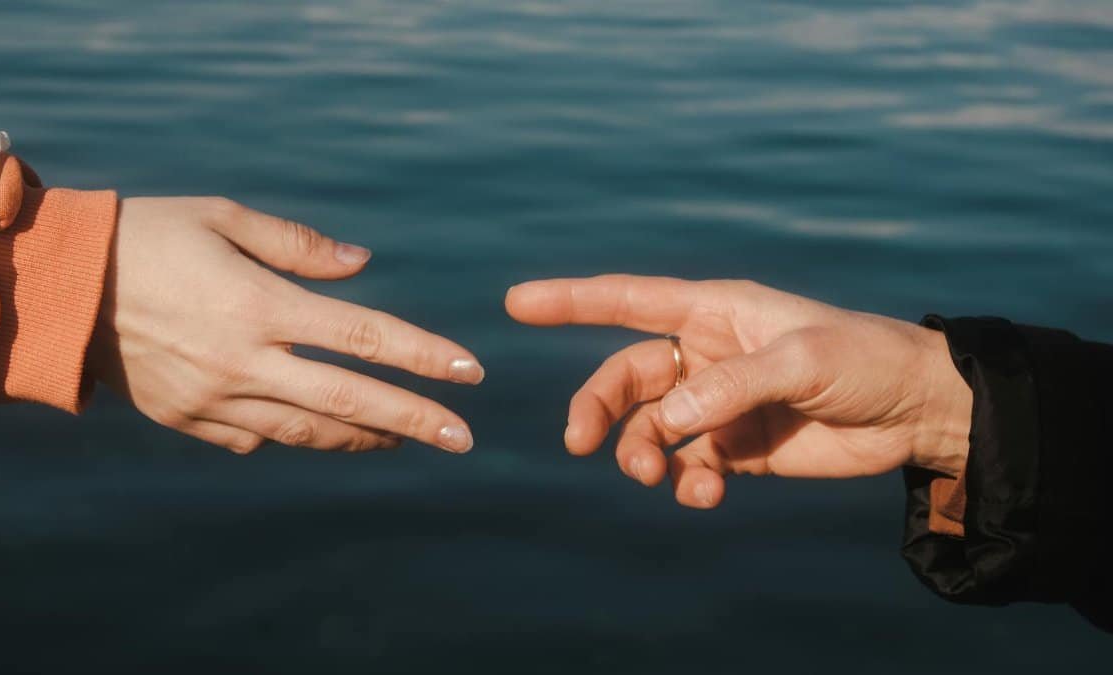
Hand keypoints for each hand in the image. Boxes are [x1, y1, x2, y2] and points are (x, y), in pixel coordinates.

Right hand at [88, 197, 482, 453]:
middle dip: (414, 420)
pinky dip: (294, 435)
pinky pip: (254, 439)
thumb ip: (298, 244)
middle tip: (463, 438)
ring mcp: (214, 398)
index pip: (364, 336)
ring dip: (363, 437)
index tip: (470, 372)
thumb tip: (363, 264)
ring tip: (403, 439)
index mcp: (259, 304)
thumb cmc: (147, 235)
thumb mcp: (223, 217)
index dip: (423, 355)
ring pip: (307, 432)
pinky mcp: (186, 419)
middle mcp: (244, 360)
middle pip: (349, 400)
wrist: (57, 285)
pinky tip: (321, 430)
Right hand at [506, 276, 971, 507]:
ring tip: (657, 476)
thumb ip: (731, 387)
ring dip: (640, 453)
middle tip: (581, 443)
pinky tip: (706, 494)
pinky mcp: (736, 449)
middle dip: (598, 407)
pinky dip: (686, 484)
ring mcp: (718, 403)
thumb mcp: (802, 361)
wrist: (917, 412)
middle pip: (626, 377)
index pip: (629, 301)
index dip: (571, 300)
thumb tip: (666, 421)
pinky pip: (688, 467)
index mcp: (715, 311)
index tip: (517, 302)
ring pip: (649, 428)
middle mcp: (706, 354)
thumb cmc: (865, 358)